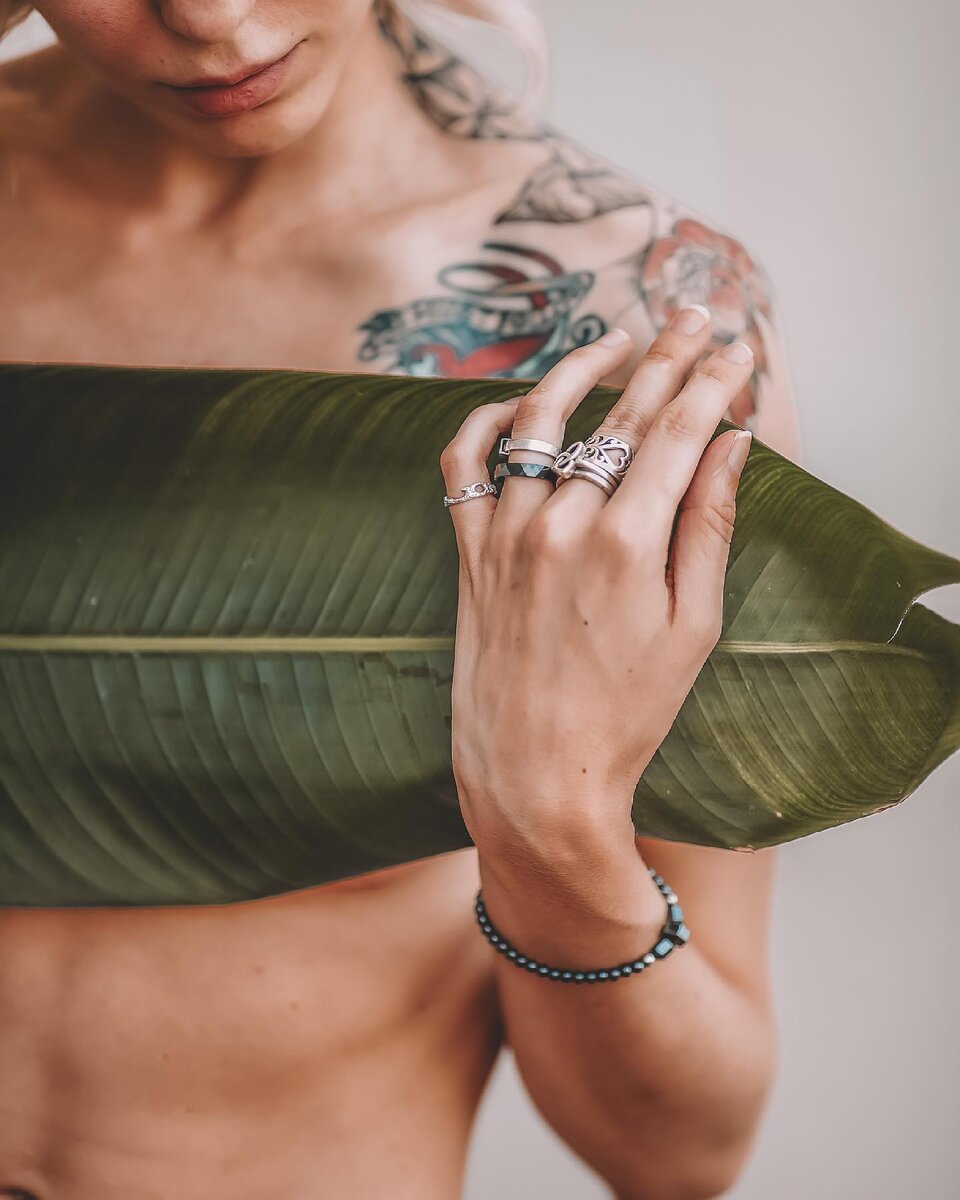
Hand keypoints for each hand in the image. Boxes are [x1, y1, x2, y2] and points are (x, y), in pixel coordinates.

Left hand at [439, 308, 754, 866]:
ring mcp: (505, 533)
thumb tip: (730, 447)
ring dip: (580, 369)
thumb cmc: (625, 714)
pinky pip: (462, 463)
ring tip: (615, 341)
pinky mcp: (469, 552)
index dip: (712, 380)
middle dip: (665, 357)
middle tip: (696, 318)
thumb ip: (707, 527)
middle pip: (618, 414)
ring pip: (539, 419)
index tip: (738, 347)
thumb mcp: (691, 628)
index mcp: (625, 545)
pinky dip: (483, 422)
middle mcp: (559, 524)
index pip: (677, 432)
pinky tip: (514, 402)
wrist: (533, 774)